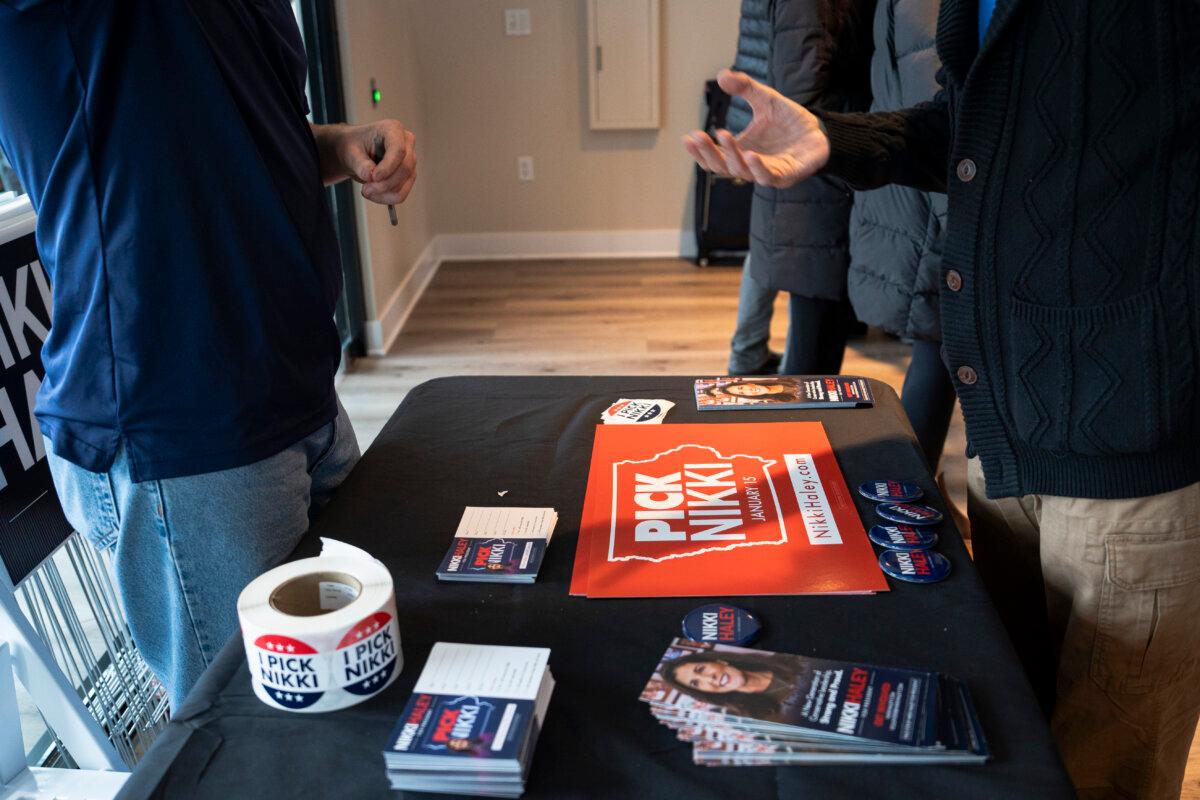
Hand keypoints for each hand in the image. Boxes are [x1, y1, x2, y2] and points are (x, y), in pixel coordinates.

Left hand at [330, 120, 416, 203]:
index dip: (388, 166)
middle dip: (385, 183)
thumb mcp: (351, 152)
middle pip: (405, 168)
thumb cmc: (353, 146)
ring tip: (366, 191)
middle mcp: (406, 143)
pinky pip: (402, 193)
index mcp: (393, 129)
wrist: (355, 153)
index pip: (399, 149)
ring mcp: (410, 160)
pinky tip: (374, 194)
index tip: (373, 178)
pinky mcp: (408, 176)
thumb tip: (370, 176)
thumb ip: (360, 163)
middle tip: (365, 190)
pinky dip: (387, 198)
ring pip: (405, 183)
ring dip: (384, 193)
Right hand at [682, 69, 828, 188]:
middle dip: (708, 153)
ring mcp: (767, 172)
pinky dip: (758, 167)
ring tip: (723, 135)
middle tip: (697, 136)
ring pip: (742, 172)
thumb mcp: (765, 99)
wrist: (820, 131)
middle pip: (722, 167)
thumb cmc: (789, 120)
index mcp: (740, 151)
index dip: (700, 150)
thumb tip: (722, 75)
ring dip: (731, 156)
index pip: (714, 158)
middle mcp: (750, 165)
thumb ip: (745, 88)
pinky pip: (768, 177)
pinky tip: (749, 154)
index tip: (688, 137)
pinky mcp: (786, 176)